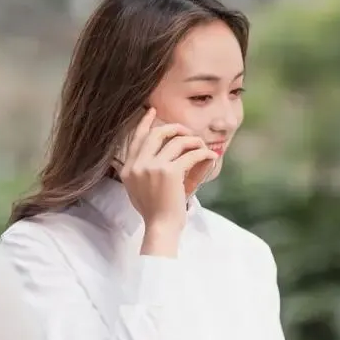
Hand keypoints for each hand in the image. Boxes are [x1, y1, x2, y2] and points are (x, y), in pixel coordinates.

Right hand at [120, 108, 216, 234]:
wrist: (160, 227)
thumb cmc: (155, 212)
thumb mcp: (141, 189)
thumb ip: (147, 169)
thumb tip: (167, 148)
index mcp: (129, 168)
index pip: (137, 138)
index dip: (145, 122)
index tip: (152, 111)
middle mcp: (138, 165)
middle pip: (157, 133)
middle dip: (175, 128)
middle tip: (187, 131)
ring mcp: (153, 167)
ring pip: (177, 142)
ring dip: (193, 142)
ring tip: (202, 147)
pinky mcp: (170, 172)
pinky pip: (190, 154)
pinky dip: (203, 153)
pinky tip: (210, 155)